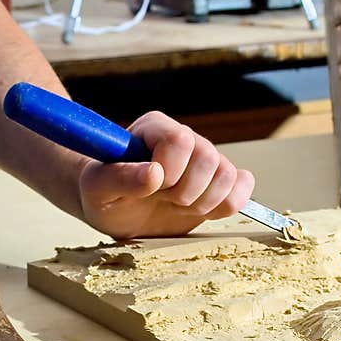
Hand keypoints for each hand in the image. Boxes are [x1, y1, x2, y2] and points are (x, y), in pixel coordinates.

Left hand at [77, 112, 253, 238]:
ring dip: (204, 202)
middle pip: (208, 158)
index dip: (170, 170)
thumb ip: (120, 178)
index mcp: (154, 129)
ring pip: (229, 175)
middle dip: (186, 191)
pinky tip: (201, 211)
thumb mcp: (97, 188)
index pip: (180, 139)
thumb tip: (154, 174)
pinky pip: (242, 188)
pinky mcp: (217, 184)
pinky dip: (228, 204)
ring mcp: (204, 161)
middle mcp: (184, 140)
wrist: (114, 212)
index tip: (152, 187)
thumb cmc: (101, 194)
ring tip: (177, 207)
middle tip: (163, 200)